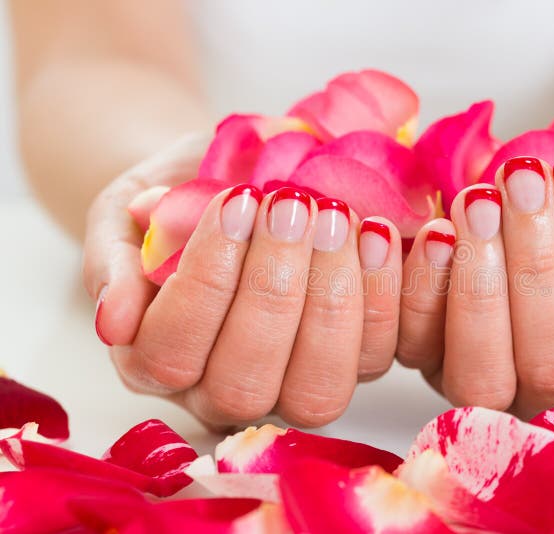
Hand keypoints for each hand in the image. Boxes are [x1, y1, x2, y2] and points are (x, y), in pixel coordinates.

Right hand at [84, 135, 403, 427]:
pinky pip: (385, 352)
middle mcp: (223, 391)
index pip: (172, 353)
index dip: (206, 281)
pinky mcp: (357, 360)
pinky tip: (384, 232)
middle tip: (291, 205)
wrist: (229, 182)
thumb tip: (114, 321)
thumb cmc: (174, 197)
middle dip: (274, 290)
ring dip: (333, 299)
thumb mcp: (124, 211)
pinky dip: (390, 293)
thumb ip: (114, 260)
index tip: (234, 202)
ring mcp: (294, 385)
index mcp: (155, 361)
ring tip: (337, 215)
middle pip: (247, 384)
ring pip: (320, 389)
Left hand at [396, 157, 553, 418]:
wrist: (543, 225)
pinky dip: (419, 290)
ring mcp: (482, 388)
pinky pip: (413, 344)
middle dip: (537, 265)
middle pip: (551, 363)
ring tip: (478, 201)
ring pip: (479, 372)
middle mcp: (551, 398)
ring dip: (479, 283)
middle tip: (523, 182)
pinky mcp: (424, 363)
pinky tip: (433, 232)